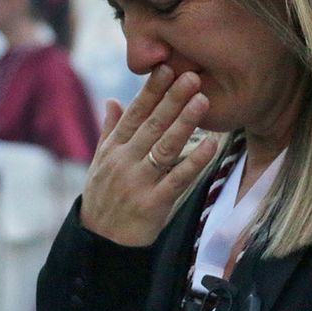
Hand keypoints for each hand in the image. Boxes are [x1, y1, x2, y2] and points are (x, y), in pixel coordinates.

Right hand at [79, 65, 218, 246]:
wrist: (99, 243)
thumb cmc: (103, 199)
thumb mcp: (100, 163)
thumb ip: (110, 130)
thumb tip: (114, 100)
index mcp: (114, 149)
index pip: (134, 114)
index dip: (151, 91)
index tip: (165, 68)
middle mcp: (125, 161)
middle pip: (152, 125)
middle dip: (172, 99)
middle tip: (192, 75)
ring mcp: (139, 182)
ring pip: (164, 147)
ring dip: (184, 123)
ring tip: (202, 101)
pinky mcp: (153, 204)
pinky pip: (177, 180)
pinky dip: (194, 162)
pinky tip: (212, 146)